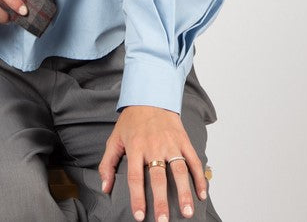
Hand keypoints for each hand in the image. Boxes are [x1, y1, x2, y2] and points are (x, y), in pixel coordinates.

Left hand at [98, 105, 207, 221]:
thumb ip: (107, 163)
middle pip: (158, 177)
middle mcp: (154, 146)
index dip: (137, 198)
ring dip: (184, 192)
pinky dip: (199, 177)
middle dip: (161, 201)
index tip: (140, 216)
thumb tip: (105, 188)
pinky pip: (193, 160)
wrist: (150, 96)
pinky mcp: (183, 140)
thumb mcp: (115, 138)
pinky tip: (201, 193)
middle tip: (164, 221)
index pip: (136, 177)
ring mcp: (170, 143)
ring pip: (179, 170)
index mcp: (135, 147)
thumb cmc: (131, 121)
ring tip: (187, 212)